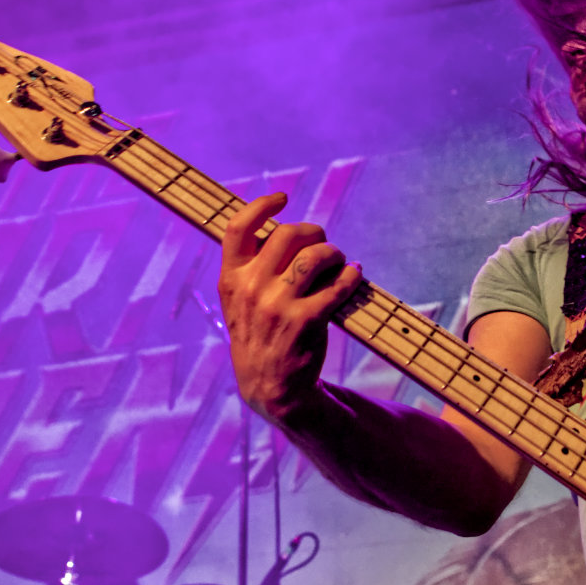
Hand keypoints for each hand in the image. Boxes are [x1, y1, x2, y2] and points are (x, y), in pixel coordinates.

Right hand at [218, 192, 362, 421]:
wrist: (269, 387)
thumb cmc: (262, 334)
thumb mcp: (240, 301)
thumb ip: (253, 267)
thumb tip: (286, 228)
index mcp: (231, 279)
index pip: (238, 228)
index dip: (261, 206)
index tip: (282, 198)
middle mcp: (250, 289)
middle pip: (288, 235)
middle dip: (313, 233)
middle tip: (323, 245)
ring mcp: (277, 306)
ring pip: (315, 256)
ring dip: (334, 254)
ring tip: (340, 263)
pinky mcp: (305, 321)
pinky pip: (337, 286)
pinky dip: (350, 276)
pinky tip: (354, 275)